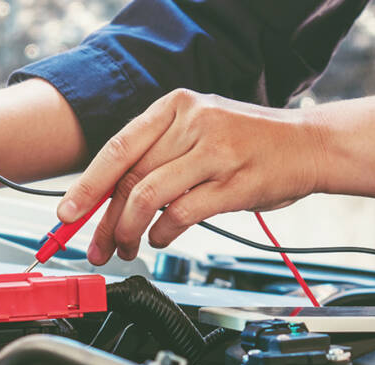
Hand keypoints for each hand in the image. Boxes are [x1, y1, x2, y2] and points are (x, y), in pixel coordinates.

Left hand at [56, 89, 323, 264]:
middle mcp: (193, 123)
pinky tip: (161, 239)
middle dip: (104, 220)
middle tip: (95, 247)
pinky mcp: (235, 183)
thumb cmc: (245, 142)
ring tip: (126, 248)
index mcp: (175, 107)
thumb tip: (103, 198)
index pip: (117, 148)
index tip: (66, 214)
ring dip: (129, 231)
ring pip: (149, 197)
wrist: (308, 144)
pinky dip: (163, 233)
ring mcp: (215, 151)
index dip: (87, 185)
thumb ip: (155, 156)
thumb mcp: (196, 131)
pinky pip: (182, 214)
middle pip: (130, 178)